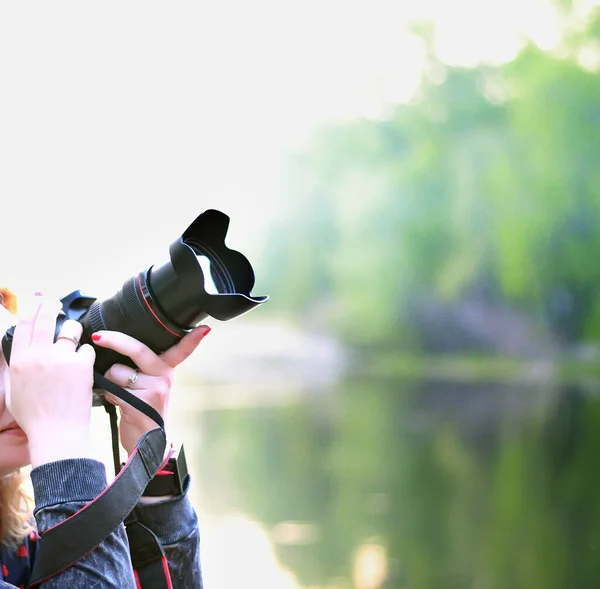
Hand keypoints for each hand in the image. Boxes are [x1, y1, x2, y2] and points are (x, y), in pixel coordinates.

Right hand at [7, 295, 95, 465]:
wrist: (57, 431)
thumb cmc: (36, 417)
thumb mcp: (14, 391)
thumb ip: (16, 368)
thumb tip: (22, 352)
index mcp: (19, 361)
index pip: (24, 326)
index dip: (31, 311)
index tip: (36, 303)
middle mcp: (38, 356)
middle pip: (46, 319)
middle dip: (50, 306)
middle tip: (55, 302)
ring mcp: (61, 358)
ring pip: (71, 330)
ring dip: (73, 330)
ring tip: (74, 335)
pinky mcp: (81, 364)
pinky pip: (87, 349)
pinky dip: (86, 355)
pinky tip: (83, 365)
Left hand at [94, 325, 210, 456]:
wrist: (146, 442)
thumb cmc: (143, 409)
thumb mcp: (151, 385)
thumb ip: (143, 365)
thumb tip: (116, 343)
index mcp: (168, 370)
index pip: (182, 350)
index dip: (192, 339)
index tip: (204, 329)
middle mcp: (165, 378)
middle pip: (137, 349)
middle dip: (114, 340)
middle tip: (98, 337)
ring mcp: (154, 390)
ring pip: (117, 371)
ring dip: (110, 380)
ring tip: (120, 393)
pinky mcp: (139, 403)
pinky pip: (113, 389)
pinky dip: (109, 394)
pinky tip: (119, 403)